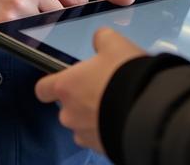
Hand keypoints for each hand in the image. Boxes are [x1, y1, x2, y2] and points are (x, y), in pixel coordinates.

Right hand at [0, 0, 87, 44]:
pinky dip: (27, 39)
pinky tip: (14, 31)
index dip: (74, 11)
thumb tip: (75, 8)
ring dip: (40, 32)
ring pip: (49, 29)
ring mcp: (23, 4)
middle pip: (65, 15)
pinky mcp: (10, 23)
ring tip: (22, 23)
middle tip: (39, 22)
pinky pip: (31, 39)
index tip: (68, 17)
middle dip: (56, 22)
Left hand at [35, 28, 146, 152]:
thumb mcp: (114, 43)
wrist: (146, 111)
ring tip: (116, 104)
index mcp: (66, 87)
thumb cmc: (123, 74)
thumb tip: (99, 40)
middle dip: (82, 99)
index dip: (52, 83)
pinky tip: (123, 118)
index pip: (42, 89)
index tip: (68, 79)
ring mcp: (84, 135)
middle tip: (103, 88)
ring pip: (82, 124)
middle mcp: (69, 114)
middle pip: (67, 107)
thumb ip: (101, 39)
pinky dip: (107, 129)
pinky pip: (99, 137)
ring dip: (94, 116)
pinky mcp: (101, 149)